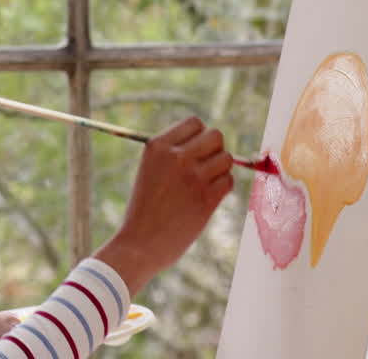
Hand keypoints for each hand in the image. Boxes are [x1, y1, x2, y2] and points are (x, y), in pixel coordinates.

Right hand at [94, 116, 233, 296]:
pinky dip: (223, 188)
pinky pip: (229, 181)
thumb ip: (173, 153)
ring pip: (226, 158)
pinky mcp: (207, 198)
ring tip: (205, 184)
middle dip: (215, 150)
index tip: (196, 152)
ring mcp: (193, 176)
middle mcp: (176, 156)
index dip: (200, 137)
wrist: (139, 244)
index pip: (194, 123)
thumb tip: (207, 143)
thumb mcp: (150, 170)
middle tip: (205, 167)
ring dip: (221, 170)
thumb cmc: (145, 208)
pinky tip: (208, 197)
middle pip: (216, 136)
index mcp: (158, 146)